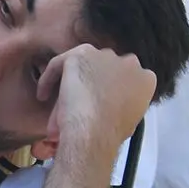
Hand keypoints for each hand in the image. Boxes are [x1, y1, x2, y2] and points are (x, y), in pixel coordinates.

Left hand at [36, 44, 156, 148]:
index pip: (126, 77)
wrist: (94, 131)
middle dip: (91, 81)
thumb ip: (124, 104)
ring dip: (71, 81)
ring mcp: (106, 55)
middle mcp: (130, 62)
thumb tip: (110, 106)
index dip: (109, 88)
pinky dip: (49, 79)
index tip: (97, 102)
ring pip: (83, 65)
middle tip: (75, 103)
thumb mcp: (128, 120)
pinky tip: (43, 94)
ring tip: (58, 102)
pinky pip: (59, 64)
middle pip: (105, 68)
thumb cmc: (110, 133)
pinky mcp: (81, 54)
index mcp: (146, 79)